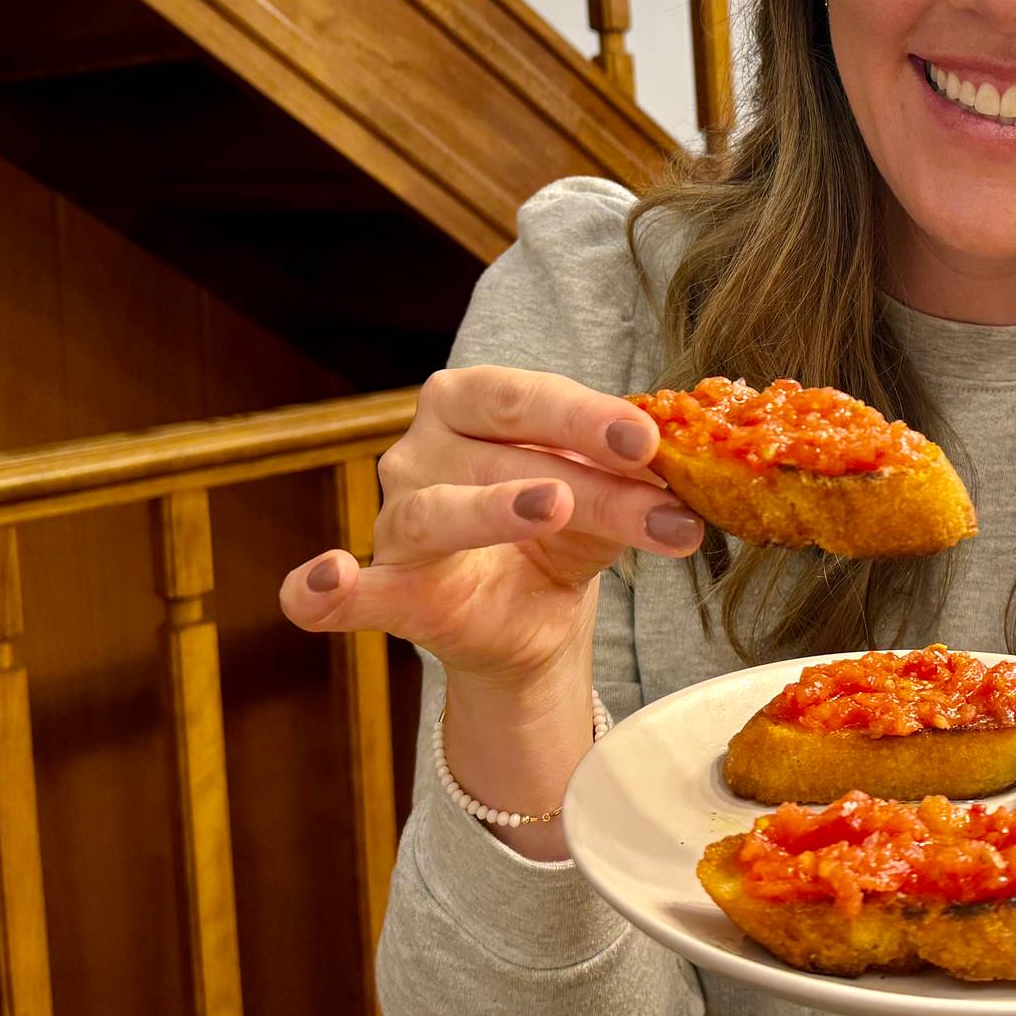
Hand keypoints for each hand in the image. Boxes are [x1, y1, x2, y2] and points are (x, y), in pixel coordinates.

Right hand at [277, 365, 704, 684]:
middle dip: (586, 480)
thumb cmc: (559, 535)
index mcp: (470, 403)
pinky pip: (340, 594)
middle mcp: (420, 450)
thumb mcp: (606, 508)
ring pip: (436, 512)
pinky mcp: (386, 590)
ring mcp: (395, 519)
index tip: (649, 440)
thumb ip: (634, 496)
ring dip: (492, 509)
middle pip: (498, 454)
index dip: (587, 415)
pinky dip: (325, 589)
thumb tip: (690, 504)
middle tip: (652, 496)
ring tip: (553, 505)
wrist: (530, 618)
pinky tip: (327, 580)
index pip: (525, 397)